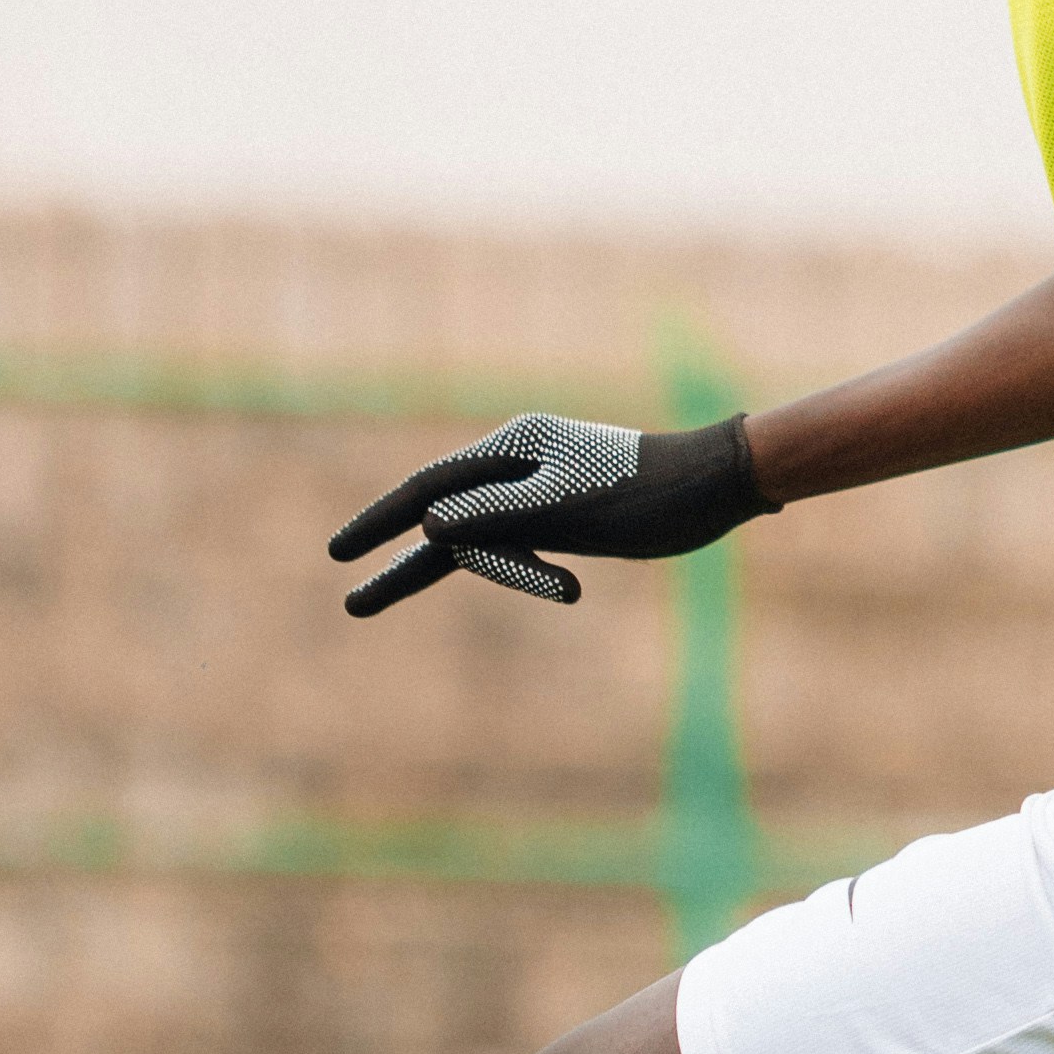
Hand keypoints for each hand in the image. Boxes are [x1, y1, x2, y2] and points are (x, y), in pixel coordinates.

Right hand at [327, 415, 769, 619]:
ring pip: (479, 540)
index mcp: (513, 447)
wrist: (715, 485)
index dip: (380, 520)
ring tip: (434, 598)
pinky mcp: (561, 516)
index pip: (428, 487)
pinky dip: (522, 571)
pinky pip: (518, 548)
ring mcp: (536, 491)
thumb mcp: (567, 507)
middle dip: (398, 563)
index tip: (338, 551)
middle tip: (351, 606)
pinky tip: (560, 587)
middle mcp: (516, 464)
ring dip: (466, 573)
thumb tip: (429, 525)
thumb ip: (496, 516)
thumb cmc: (646, 490)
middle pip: (442, 519)